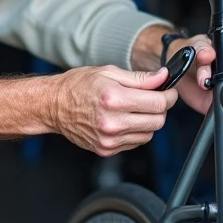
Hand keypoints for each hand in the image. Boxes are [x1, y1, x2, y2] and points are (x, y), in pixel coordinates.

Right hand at [50, 65, 177, 157]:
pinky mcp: (106, 149)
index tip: (168, 92)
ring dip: (148, 121)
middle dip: (160, 109)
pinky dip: (136, 132)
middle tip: (152, 99)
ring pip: (149, 134)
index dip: (168, 96)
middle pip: (157, 121)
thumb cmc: (77, 86)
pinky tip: (124, 120)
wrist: (53, 105)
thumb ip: (140, 78)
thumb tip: (163, 77)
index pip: (158, 103)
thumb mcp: (109, 72)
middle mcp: (112, 122)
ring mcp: (109, 139)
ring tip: (134, 109)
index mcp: (114, 98)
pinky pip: (135, 143)